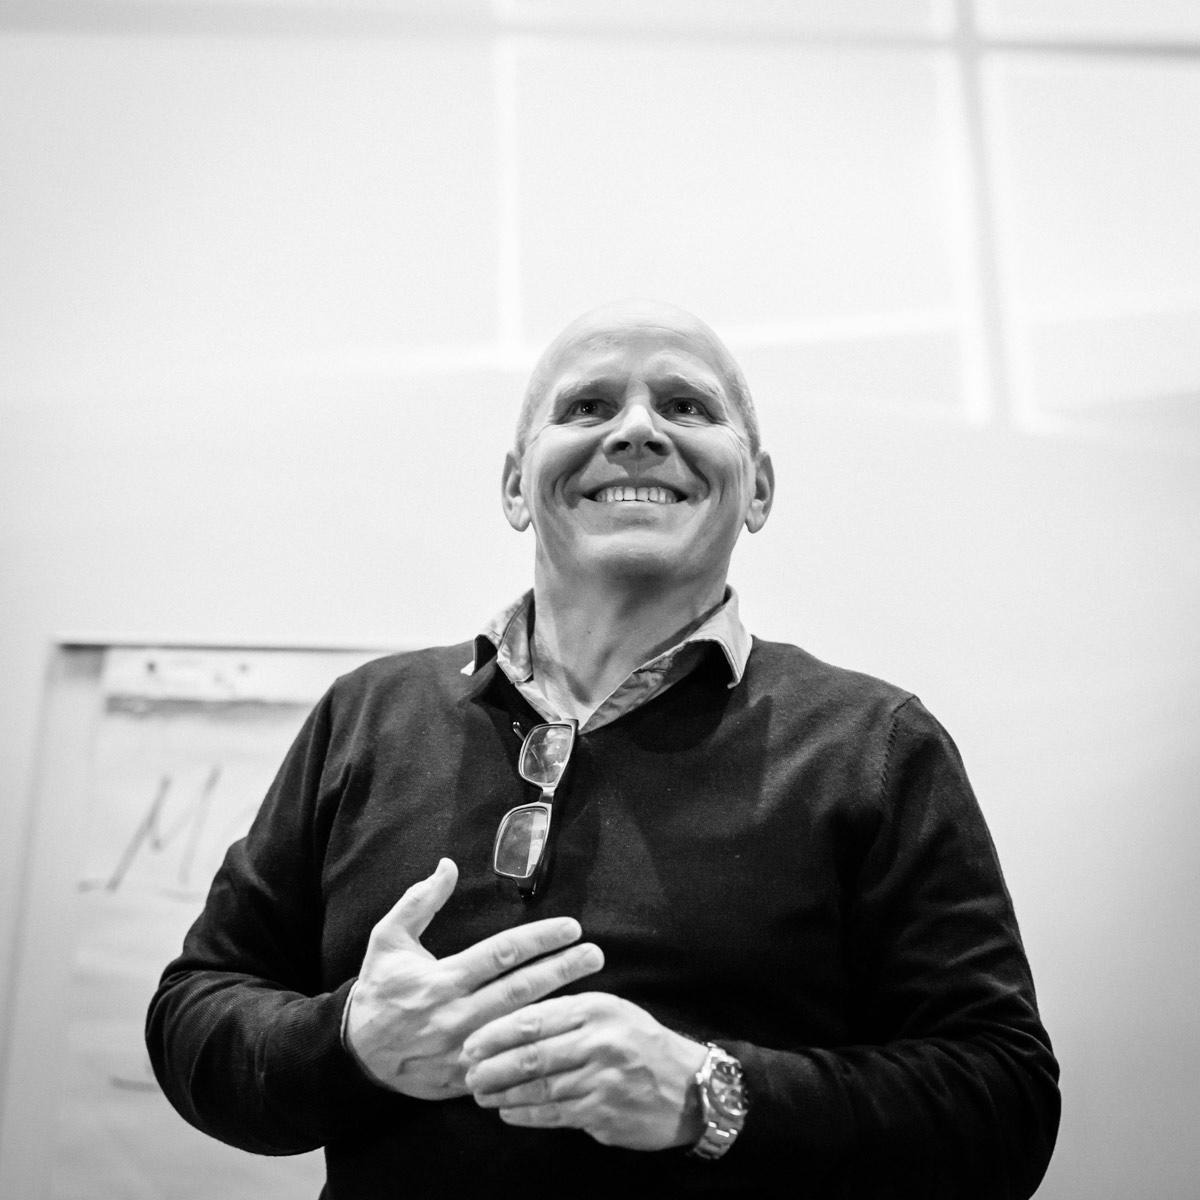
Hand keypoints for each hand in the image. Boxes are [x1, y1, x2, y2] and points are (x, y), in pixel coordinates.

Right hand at [344, 858, 603, 1099]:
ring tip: (594, 990)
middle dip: (562, 970)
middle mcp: (455, 1015)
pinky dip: (537, 1048)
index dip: (539, 938)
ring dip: (558, 1008)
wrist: (355, 1055)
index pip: (501, 954)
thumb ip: (419, 901)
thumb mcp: (388, 938)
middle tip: (595, 954)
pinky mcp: (466, 1078)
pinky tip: (564, 1035)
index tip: (570, 927)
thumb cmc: (379, 990)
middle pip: (520, 990)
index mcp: (442, 980)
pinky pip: (509, 1063)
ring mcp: (463, 1051)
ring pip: (520, 1028)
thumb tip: (448, 865)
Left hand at [461, 992, 707, 1150]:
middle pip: (531, 1055)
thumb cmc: (642, 1043)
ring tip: (481, 1093)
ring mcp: (602, 1081)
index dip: (497, 1033)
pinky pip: (554, 1114)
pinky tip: (508, 1113)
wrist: (691, 1087)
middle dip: (492, 1065)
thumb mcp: (611, 1012)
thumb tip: (515, 1021)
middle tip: (468, 1071)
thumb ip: (568, 1013)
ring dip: (503, 1093)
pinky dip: (526, 1114)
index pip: (534, 1019)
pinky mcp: (603, 1114)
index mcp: (596, 1009)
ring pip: (538, 1087)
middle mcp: (599, 1042)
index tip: (471, 1041)